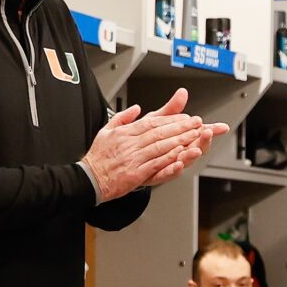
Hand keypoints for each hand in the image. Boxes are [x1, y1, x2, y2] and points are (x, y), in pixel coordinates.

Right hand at [84, 89, 224, 199]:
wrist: (88, 179)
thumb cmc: (98, 157)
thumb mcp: (106, 131)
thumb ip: (122, 118)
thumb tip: (136, 108)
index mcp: (124, 133)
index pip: (151, 122)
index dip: (170, 119)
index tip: (185, 117)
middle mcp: (129, 144)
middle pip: (159, 132)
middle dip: (180, 127)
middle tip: (197, 123)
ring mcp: (133, 159)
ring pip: (160, 147)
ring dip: (179, 141)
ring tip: (195, 136)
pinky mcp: (135, 174)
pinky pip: (156, 165)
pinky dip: (169, 159)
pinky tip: (181, 155)